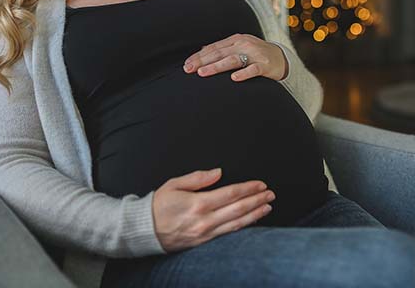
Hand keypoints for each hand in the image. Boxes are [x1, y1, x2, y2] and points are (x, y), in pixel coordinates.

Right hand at [152, 168, 275, 252]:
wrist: (143, 230)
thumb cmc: (158, 205)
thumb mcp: (174, 184)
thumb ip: (198, 178)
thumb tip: (219, 172)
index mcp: (197, 203)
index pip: (230, 194)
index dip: (248, 189)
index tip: (260, 184)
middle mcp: (204, 220)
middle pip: (238, 209)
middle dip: (257, 200)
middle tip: (270, 194)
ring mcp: (205, 233)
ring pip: (236, 224)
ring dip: (255, 214)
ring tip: (267, 207)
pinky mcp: (203, 242)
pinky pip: (228, 234)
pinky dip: (242, 227)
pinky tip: (252, 221)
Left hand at [182, 33, 288, 81]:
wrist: (282, 58)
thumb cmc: (256, 54)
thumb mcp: (239, 47)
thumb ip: (223, 49)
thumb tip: (202, 50)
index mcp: (236, 40)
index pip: (214, 47)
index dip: (199, 56)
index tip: (186, 64)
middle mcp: (244, 44)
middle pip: (220, 53)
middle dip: (202, 61)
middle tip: (189, 69)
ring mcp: (255, 54)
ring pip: (233, 60)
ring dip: (216, 66)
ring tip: (203, 73)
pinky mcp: (265, 65)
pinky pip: (253, 69)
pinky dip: (244, 73)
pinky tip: (234, 78)